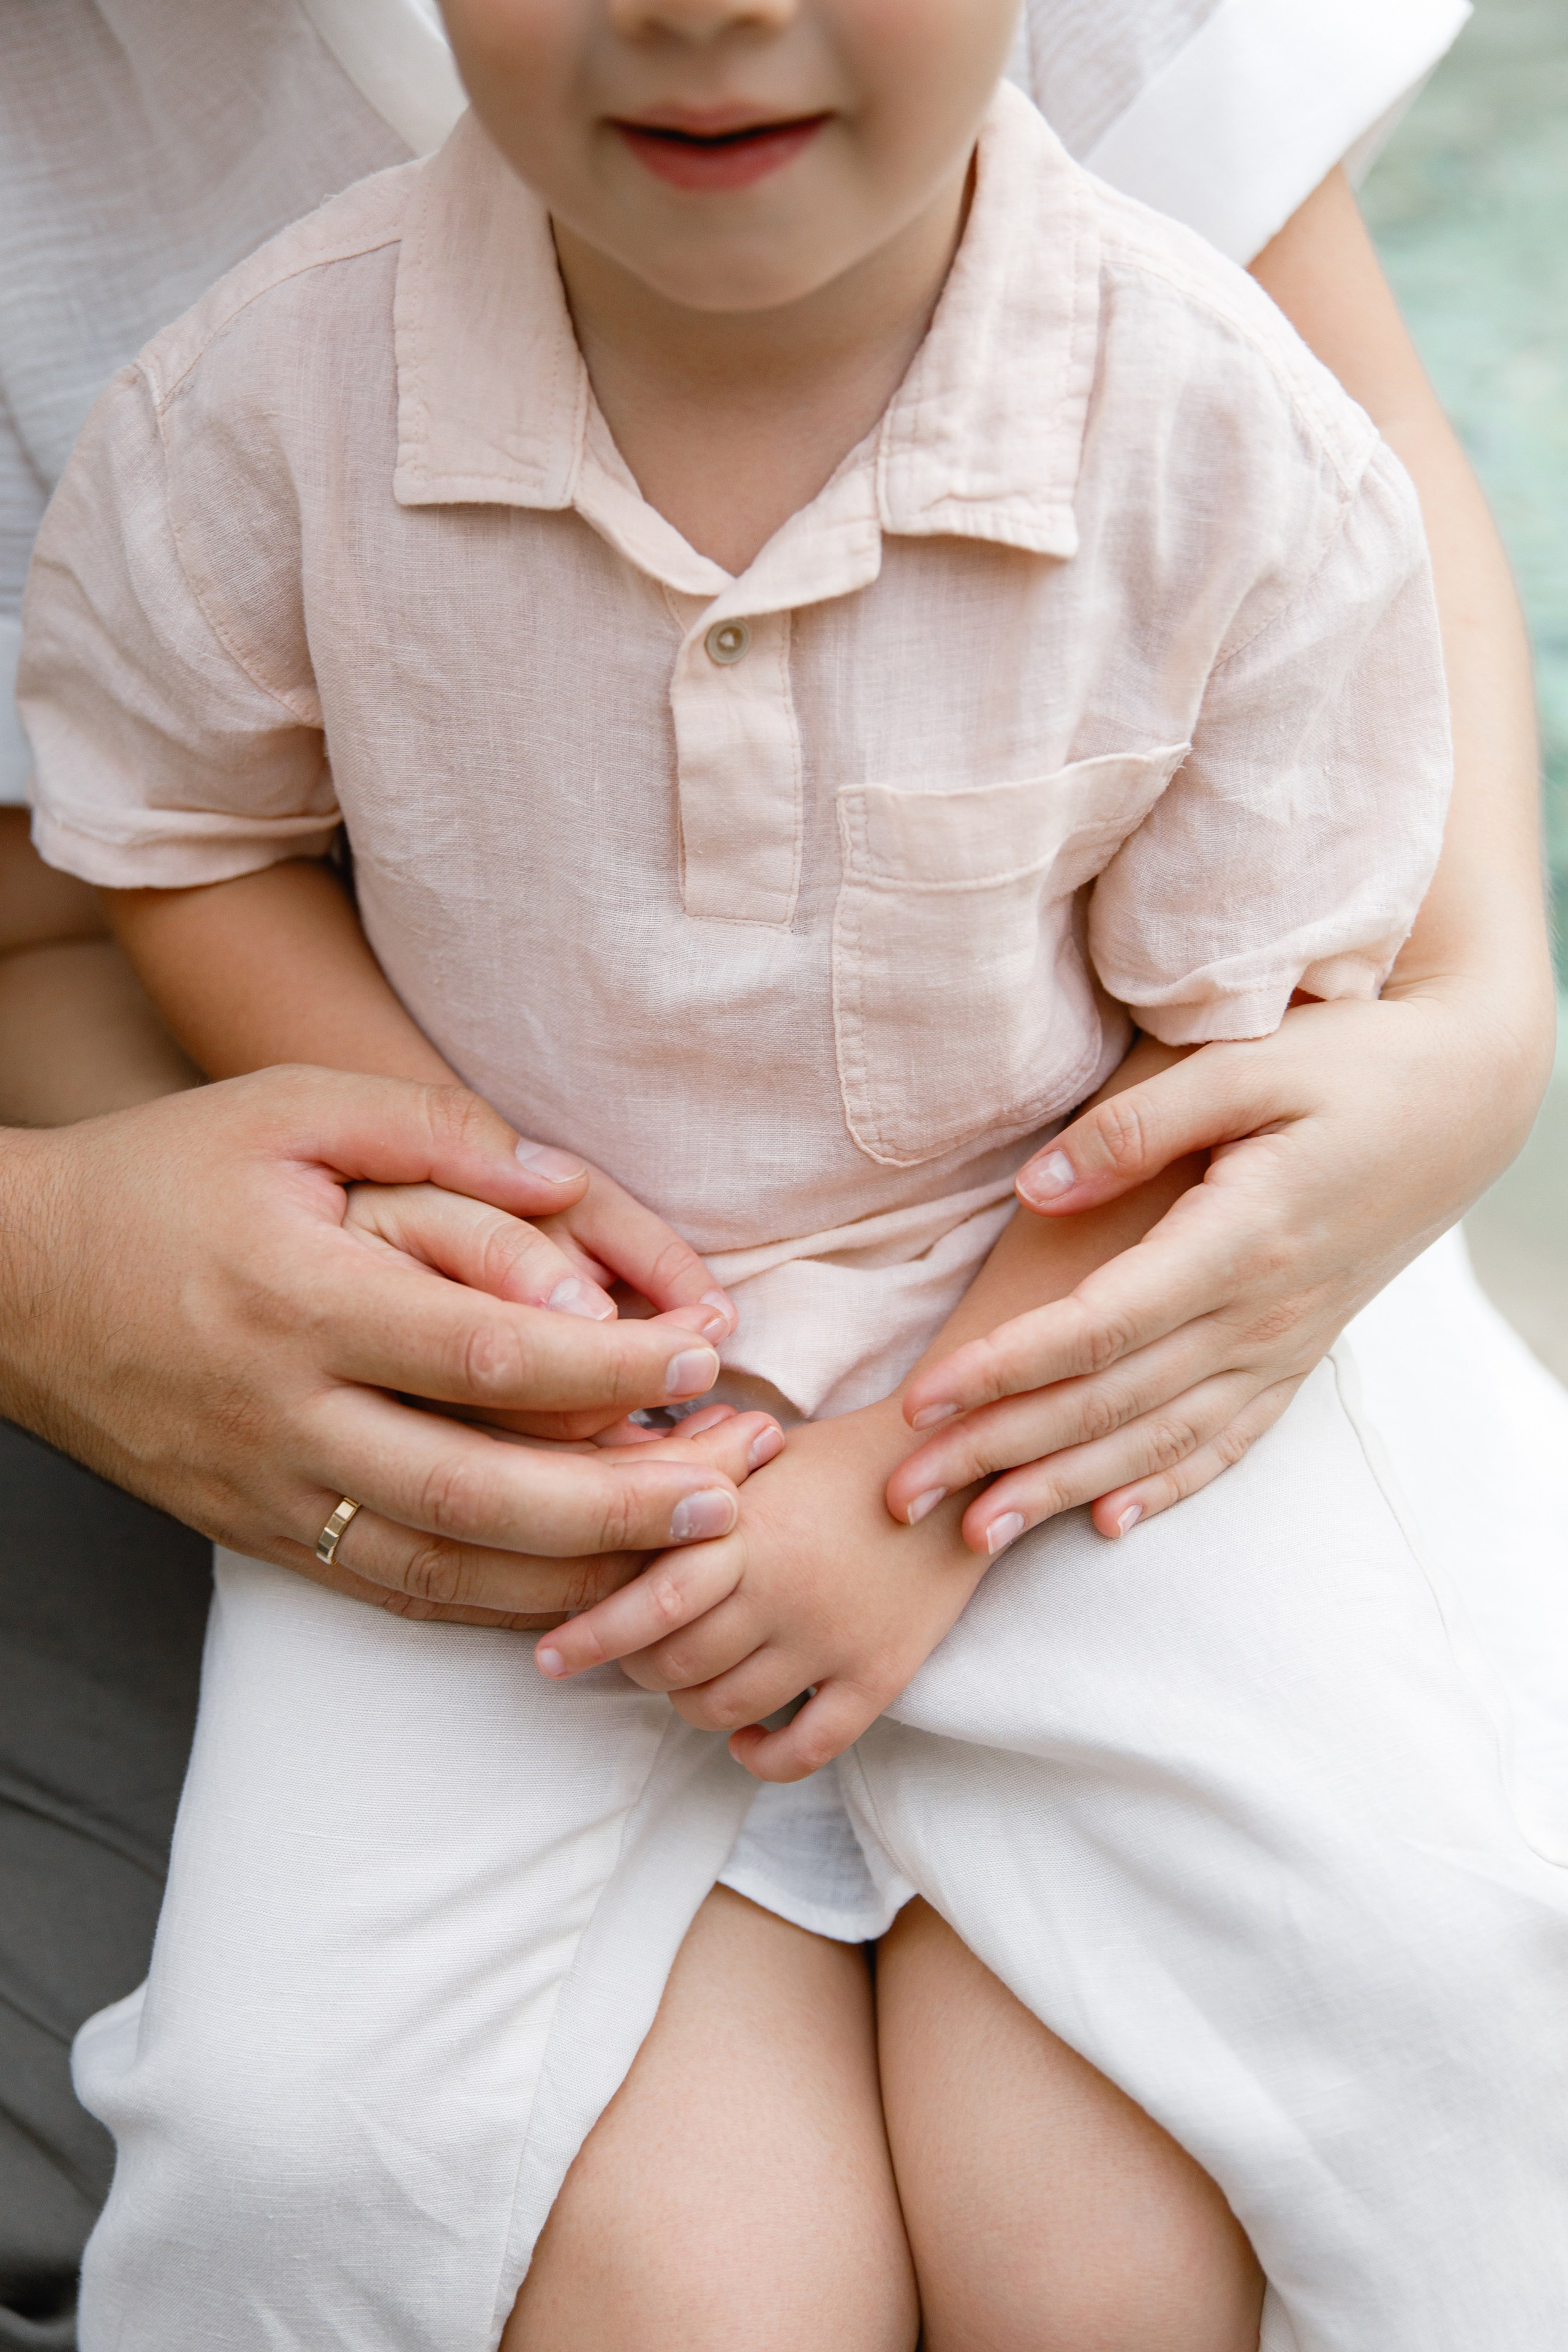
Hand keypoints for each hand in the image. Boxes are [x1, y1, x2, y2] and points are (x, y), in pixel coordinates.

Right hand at [0, 1068, 776, 1614]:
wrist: (15, 1286)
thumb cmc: (165, 1174)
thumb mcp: (288, 1107)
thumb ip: (434, 1130)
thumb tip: (567, 1180)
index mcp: (301, 1297)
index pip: (487, 1350)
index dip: (613, 1364)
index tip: (706, 1353)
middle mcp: (285, 1413)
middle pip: (479, 1491)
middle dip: (618, 1505)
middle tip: (729, 1495)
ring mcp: (268, 1491)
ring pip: (444, 1569)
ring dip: (576, 1577)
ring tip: (684, 1562)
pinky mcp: (258, 1535)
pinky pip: (393, 1592)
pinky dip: (496, 1606)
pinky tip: (579, 1594)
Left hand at [534, 1401, 987, 1782]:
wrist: (963, 1467)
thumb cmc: (845, 1456)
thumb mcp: (764, 1456)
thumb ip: (695, 1489)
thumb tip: (612, 1513)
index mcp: (751, 1529)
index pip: (651, 1598)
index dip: (592, 1635)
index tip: (549, 1657)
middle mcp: (786, 1592)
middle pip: (677, 1665)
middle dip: (639, 1668)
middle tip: (630, 1656)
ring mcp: (833, 1640)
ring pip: (726, 1709)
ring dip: (689, 1706)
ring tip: (687, 1683)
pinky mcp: (879, 1677)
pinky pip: (804, 1749)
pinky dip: (760, 1756)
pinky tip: (744, 1737)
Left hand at [889, 985, 1550, 1549]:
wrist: (1469, 1099)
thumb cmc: (1356, 1065)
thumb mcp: (1249, 1062)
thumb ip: (1137, 1125)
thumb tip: (1035, 1190)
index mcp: (1239, 1242)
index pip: (1097, 1328)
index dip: (1003, 1371)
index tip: (919, 1402)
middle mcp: (1261, 1315)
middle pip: (1108, 1404)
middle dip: (999, 1454)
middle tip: (902, 1494)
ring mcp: (1284, 1345)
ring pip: (1157, 1441)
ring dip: (1061, 1492)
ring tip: (976, 1537)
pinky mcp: (1300, 1354)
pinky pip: (1227, 1441)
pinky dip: (1165, 1487)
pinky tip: (1108, 1523)